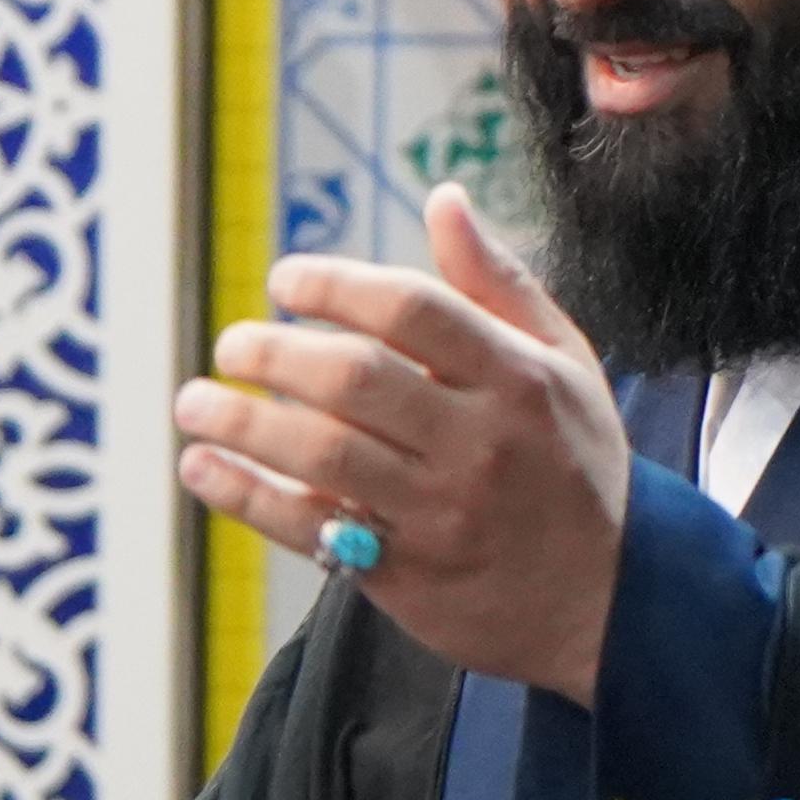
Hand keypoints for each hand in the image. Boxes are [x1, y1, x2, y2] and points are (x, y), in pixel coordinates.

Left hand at [172, 185, 628, 701]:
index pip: (413, 311)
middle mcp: (478, 443)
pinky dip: (246, 495)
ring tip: (193, 403)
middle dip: (276, 352)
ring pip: (323, 454)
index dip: (337, 285)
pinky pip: (311, 528)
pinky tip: (202, 467)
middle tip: (232, 342)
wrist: (607, 598)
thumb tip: (443, 200)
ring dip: (243, 423)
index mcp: (517, 379)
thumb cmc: (573, 464)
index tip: (286, 280)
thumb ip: (498, 283)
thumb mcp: (563, 364)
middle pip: (356, 380)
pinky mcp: (406, 574)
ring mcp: (440, 513)